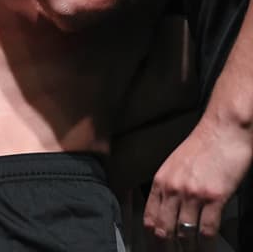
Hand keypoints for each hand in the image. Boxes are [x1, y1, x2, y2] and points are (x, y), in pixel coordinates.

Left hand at [144, 111, 251, 246]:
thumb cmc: (202, 147)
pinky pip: (206, 227)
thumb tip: (167, 210)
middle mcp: (173, 189)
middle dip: (167, 246)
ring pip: (184, 231)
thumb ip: (169, 187)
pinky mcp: (214, 197)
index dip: (152, 236)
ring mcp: (192, 194)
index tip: (156, 246)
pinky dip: (206, 240)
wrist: (223, 131)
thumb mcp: (174, 166)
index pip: (150, 216)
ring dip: (188, 246)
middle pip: (164, 228)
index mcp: (161, 181)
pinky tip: (206, 245)